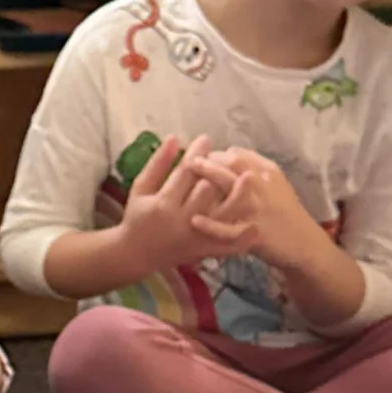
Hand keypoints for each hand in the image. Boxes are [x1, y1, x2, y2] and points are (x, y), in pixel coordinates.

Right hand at [116, 134, 257, 276]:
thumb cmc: (138, 217)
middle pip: (207, 192)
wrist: (136, 255)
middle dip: (219, 171)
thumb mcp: (140, 189)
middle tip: (231, 156)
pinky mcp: (204, 251)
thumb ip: (156, 164)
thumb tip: (174, 137)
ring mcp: (196, 237)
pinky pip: (228, 244)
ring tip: (251, 176)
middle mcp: (181, 221)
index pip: (185, 173)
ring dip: (239, 196)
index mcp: (163, 203)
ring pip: (223, 215)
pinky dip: (243, 236)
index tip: (206, 138)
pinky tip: (255, 222)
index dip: (197, 153)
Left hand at [184, 149, 315, 268]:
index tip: (202, 158)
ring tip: (187, 175)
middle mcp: (263, 185)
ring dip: (208, 177)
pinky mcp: (253, 233)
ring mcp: (257, 208)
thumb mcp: (274, 183)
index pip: (238, 154)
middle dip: (209, 159)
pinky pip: (229, 229)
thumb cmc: (283, 211)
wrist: (302, 243)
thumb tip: (228, 152)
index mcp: (267, 172)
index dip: (216, 154)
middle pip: (234, 163)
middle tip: (190, 161)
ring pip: (231, 187)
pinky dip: (211, 225)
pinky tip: (194, 220)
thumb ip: (254, 166)